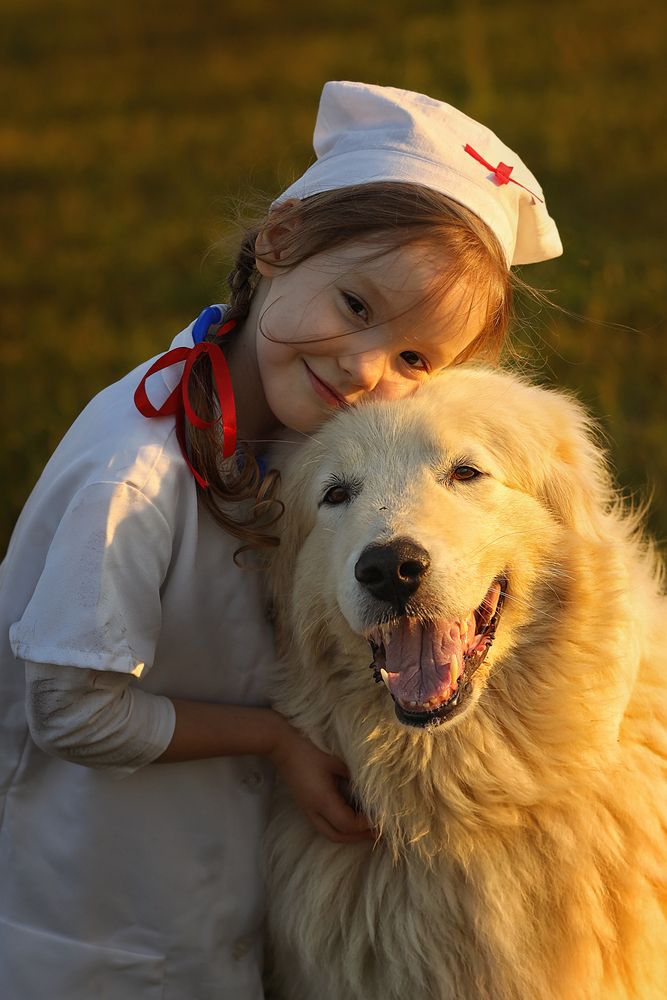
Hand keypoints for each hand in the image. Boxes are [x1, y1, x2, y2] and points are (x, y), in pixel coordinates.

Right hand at [270, 719, 373, 843]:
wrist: (280, 744)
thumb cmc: (308, 749)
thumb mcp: (336, 761)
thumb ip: (354, 777)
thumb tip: (371, 790)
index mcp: (322, 800)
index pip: (348, 824)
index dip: (366, 825)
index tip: (382, 819)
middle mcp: (313, 810)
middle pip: (338, 836)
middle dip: (359, 837)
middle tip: (378, 832)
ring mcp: (306, 809)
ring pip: (329, 833)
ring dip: (349, 834)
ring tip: (366, 827)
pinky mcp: (304, 804)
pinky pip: (323, 824)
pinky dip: (339, 826)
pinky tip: (350, 816)